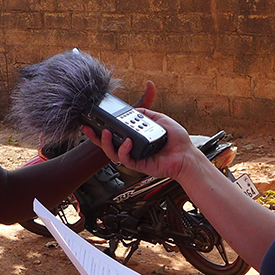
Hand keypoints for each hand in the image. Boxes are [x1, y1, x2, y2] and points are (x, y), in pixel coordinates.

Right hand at [81, 83, 203, 181]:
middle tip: (87, 127)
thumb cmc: (177, 140)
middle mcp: (132, 147)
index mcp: (136, 136)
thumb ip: (147, 113)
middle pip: (108, 143)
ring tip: (106, 132)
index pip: (115, 132)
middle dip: (95, 136)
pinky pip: (125, 159)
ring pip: (112, 153)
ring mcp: (134, 156)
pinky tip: (128, 142)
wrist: (186, 155)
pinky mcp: (138, 165)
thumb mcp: (160, 119)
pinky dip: (124, 150)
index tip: (93, 119)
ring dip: (106, 143)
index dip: (102, 127)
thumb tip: (136, 109)